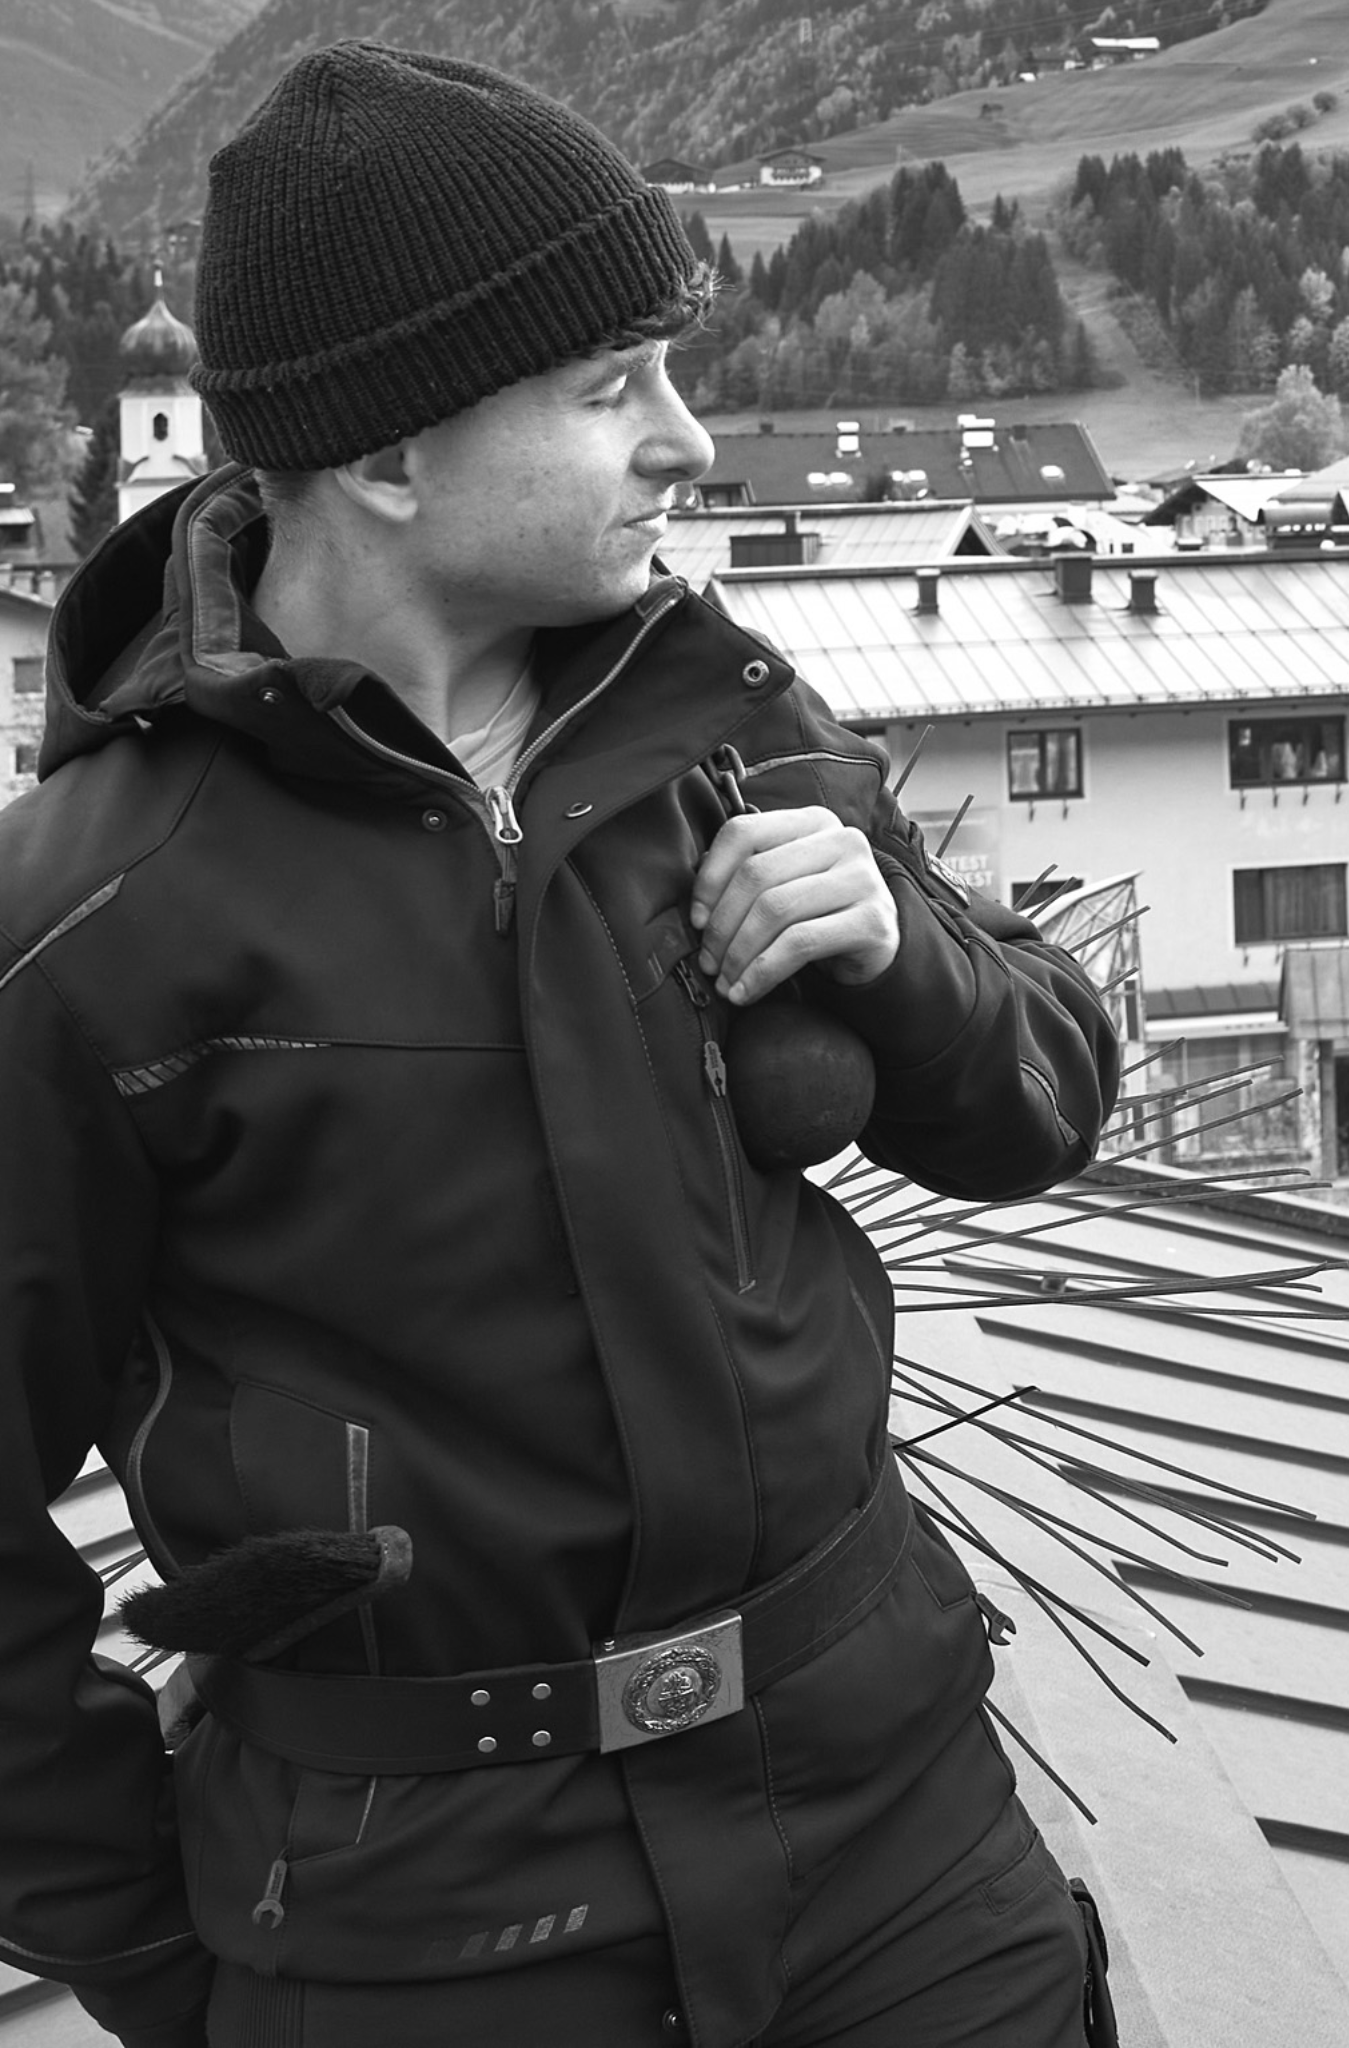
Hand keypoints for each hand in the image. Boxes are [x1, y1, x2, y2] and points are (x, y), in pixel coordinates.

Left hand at [690, 807, 898, 1005]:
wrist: (879, 947)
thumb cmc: (821, 913)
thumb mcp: (786, 883)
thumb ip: (749, 875)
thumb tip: (699, 903)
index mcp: (812, 821)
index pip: (744, 833)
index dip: (710, 879)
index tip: (697, 920)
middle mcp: (841, 840)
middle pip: (756, 876)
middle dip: (722, 927)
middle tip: (708, 962)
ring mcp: (862, 877)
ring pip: (775, 910)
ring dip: (739, 954)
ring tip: (726, 982)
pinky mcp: (871, 919)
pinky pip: (800, 943)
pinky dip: (763, 972)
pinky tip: (748, 991)